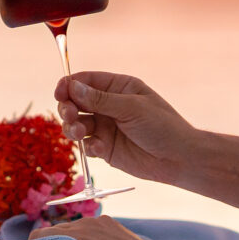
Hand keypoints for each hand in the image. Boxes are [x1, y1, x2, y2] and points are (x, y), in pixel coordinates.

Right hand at [52, 71, 195, 182]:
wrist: (178, 158)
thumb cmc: (162, 126)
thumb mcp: (132, 108)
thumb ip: (101, 100)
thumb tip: (73, 87)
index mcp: (118, 87)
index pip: (85, 80)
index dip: (69, 85)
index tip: (60, 92)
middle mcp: (109, 105)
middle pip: (75, 102)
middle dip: (67, 108)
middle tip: (70, 115)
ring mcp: (106, 127)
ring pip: (76, 124)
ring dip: (73, 128)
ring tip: (80, 133)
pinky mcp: (105, 148)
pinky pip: (86, 145)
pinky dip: (88, 146)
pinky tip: (100, 149)